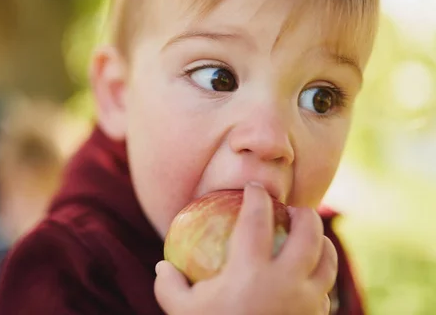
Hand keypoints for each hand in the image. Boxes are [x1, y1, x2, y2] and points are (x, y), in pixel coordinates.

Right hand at [154, 183, 337, 314]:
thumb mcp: (182, 313)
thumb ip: (169, 286)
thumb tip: (162, 264)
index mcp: (251, 272)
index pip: (256, 219)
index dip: (255, 196)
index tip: (253, 188)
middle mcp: (287, 281)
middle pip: (309, 232)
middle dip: (304, 212)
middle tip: (293, 208)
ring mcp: (308, 301)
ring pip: (328, 258)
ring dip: (321, 239)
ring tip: (310, 234)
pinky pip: (327, 288)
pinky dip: (321, 274)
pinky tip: (309, 275)